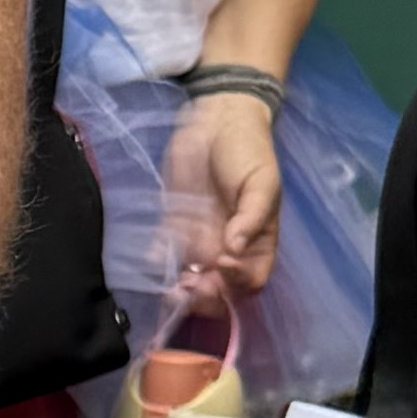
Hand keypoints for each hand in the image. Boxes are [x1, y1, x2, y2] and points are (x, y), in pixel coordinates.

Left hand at [166, 89, 283, 298]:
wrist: (219, 121)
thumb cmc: (249, 152)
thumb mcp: (262, 182)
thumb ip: (251, 216)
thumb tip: (233, 249)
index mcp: (256, 242)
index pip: (250, 280)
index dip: (236, 283)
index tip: (222, 264)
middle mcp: (228, 248)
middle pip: (218, 289)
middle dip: (205, 295)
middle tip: (189, 286)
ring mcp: (200, 238)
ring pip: (190, 277)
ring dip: (180, 287)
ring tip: (170, 285)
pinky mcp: (175, 224)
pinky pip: (165, 251)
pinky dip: (158, 260)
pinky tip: (153, 257)